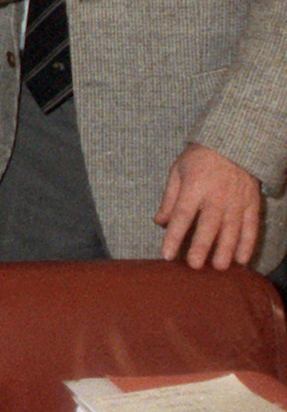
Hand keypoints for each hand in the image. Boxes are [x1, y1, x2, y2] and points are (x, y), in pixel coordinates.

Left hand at [156, 143, 262, 268]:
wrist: (233, 144)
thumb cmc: (200, 158)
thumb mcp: (177, 172)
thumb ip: (169, 198)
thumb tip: (159, 221)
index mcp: (194, 188)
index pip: (181, 216)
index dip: (173, 236)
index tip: (167, 254)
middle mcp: (217, 197)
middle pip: (208, 226)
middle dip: (201, 247)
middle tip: (194, 266)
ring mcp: (237, 201)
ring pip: (231, 230)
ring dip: (225, 250)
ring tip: (218, 267)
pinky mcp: (252, 203)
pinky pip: (251, 227)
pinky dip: (248, 244)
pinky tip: (241, 259)